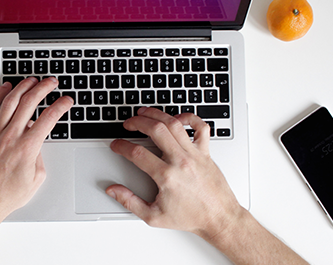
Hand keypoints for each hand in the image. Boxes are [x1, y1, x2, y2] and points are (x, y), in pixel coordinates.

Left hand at [0, 77, 72, 225]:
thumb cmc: (6, 196)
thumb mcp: (36, 179)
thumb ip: (39, 156)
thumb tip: (37, 144)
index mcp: (27, 147)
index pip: (49, 118)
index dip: (61, 106)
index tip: (66, 101)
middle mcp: (11, 136)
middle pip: (30, 102)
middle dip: (43, 88)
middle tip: (51, 82)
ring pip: (10, 101)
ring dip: (22, 87)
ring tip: (31, 80)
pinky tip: (5, 89)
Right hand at [106, 107, 242, 239]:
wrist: (219, 218)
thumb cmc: (191, 217)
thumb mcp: (154, 216)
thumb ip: (130, 202)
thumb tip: (113, 191)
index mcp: (167, 176)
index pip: (137, 153)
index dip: (122, 146)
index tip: (117, 145)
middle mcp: (181, 161)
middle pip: (155, 130)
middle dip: (137, 122)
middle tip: (128, 124)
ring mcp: (194, 154)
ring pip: (174, 124)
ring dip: (157, 114)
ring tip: (145, 113)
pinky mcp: (206, 152)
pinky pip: (200, 127)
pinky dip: (189, 117)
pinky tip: (177, 118)